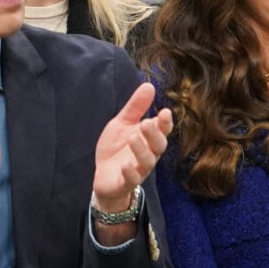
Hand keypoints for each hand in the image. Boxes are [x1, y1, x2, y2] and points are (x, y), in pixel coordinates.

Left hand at [93, 82, 171, 212]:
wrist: (103, 175)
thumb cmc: (116, 148)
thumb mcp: (123, 123)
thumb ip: (136, 107)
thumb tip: (149, 85)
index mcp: (148, 139)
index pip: (162, 130)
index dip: (165, 123)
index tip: (165, 112)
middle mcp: (148, 154)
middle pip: (158, 146)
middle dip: (154, 134)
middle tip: (146, 123)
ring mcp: (138, 169)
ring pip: (147, 162)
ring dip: (141, 150)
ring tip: (133, 138)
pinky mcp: (125, 182)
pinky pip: (131, 180)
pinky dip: (130, 173)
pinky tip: (125, 165)